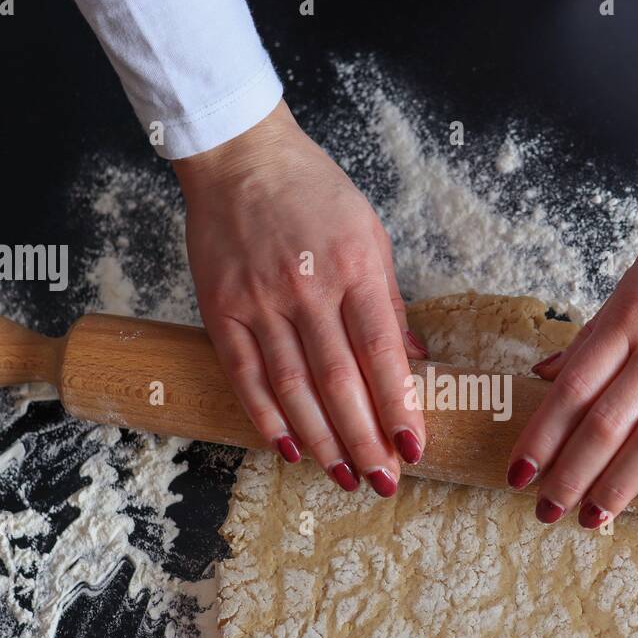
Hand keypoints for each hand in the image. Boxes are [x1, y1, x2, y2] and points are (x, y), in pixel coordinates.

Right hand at [174, 101, 427, 496]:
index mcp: (354, 266)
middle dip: (364, 439)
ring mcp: (259, 300)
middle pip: (339, 380)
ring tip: (343, 477)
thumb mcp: (370, 235)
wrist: (241, 157)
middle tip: (383, 480)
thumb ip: (390, 303)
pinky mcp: (221, 308)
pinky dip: (267, 418)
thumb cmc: (315, 194)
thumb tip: (415, 361)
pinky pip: (246, 375)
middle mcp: (307, 286)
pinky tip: (290, 449)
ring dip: (321, 439)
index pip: (381, 351)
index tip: (414, 448)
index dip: (398, 405)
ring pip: (293, 387)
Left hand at [506, 194, 637, 525]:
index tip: (519, 473)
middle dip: (571, 474)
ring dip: (618, 485)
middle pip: (606, 422)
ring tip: (594, 519)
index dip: (542, 437)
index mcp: (629, 316)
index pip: (573, 389)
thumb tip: (545, 371)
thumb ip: (597, 332)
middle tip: (547, 510)